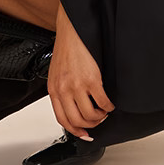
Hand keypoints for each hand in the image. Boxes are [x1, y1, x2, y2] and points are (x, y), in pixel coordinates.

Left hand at [46, 5, 114, 140]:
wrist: (72, 30)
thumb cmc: (66, 49)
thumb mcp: (57, 73)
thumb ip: (62, 90)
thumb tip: (72, 106)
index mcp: (53, 89)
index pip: (62, 119)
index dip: (75, 130)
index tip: (84, 134)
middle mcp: (63, 89)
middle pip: (77, 121)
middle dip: (90, 125)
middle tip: (98, 119)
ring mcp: (77, 86)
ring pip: (91, 115)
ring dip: (101, 116)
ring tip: (104, 109)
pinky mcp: (92, 80)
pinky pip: (103, 102)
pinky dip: (109, 106)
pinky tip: (110, 101)